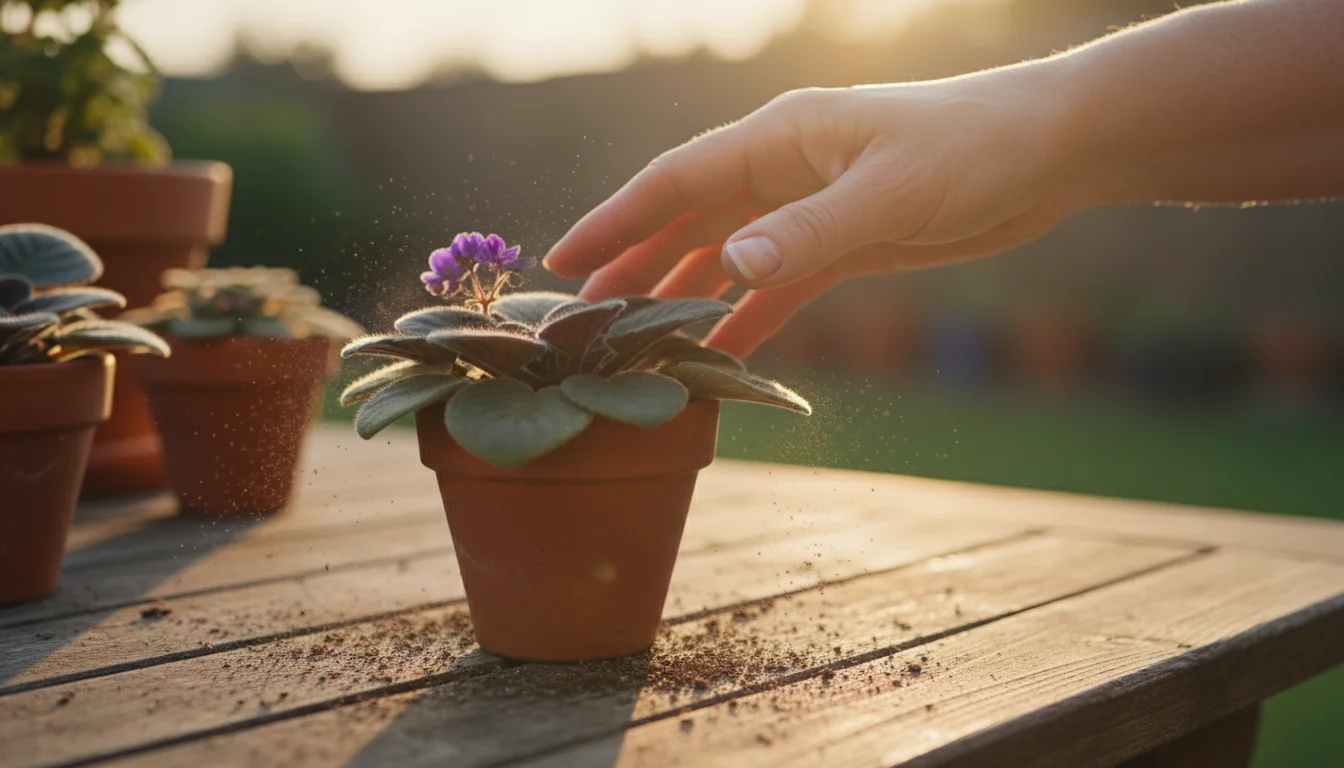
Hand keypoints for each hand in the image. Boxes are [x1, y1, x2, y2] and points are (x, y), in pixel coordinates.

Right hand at [543, 61, 1089, 357]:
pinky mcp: (842, 243)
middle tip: (583, 315)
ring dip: (682, 295)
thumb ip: (808, 232)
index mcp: (779, 139)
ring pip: (725, 256)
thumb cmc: (972, 148)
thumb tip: (731, 269)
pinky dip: (745, 319)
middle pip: (687, 222)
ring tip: (634, 338)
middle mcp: (782, 171)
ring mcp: (809, 209)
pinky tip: (718, 355)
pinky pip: (776, 286)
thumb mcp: (889, 192)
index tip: (564, 259)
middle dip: (634, 265)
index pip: (675, 182)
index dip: (616, 220)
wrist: (1049, 152)